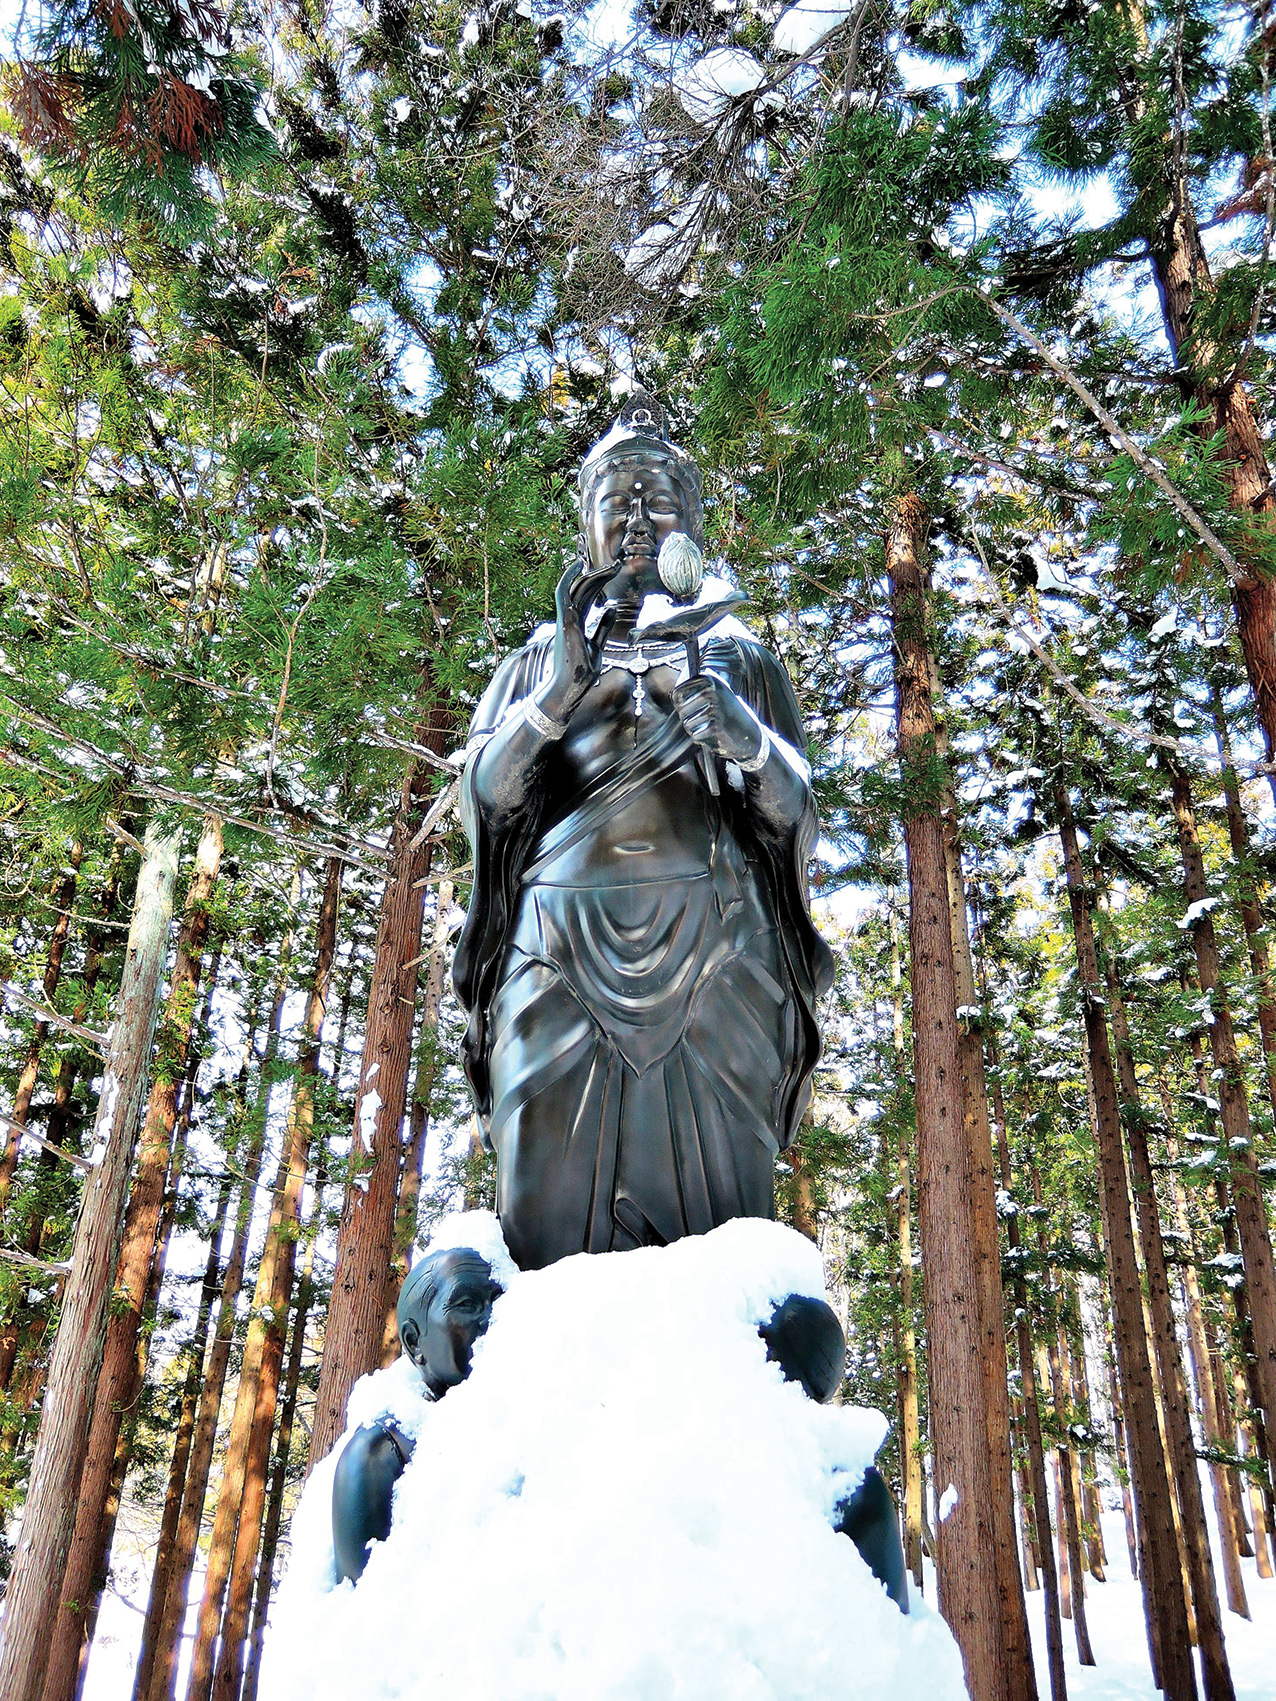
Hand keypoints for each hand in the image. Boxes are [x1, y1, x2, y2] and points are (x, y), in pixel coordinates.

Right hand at [544, 558, 615, 715]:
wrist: (569, 688)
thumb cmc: (581, 671)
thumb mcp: (597, 645)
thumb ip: (602, 627)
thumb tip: (611, 608)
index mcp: (576, 622)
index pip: (586, 595)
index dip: (598, 581)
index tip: (612, 570)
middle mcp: (569, 617)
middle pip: (583, 589)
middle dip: (599, 574)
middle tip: (617, 564)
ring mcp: (566, 619)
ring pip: (576, 589)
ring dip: (593, 575)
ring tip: (610, 566)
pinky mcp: (565, 623)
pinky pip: (564, 595)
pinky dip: (569, 579)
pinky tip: (579, 567)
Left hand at [672, 675, 765, 765]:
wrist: (751, 734)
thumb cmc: (730, 713)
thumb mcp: (718, 694)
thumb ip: (698, 690)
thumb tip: (673, 693)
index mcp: (710, 680)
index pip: (678, 693)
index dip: (680, 705)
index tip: (688, 709)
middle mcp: (711, 691)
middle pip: (681, 709)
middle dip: (687, 718)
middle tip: (701, 721)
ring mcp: (714, 708)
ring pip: (687, 723)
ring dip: (694, 729)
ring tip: (708, 727)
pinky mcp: (716, 725)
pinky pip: (695, 734)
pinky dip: (701, 738)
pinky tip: (714, 735)